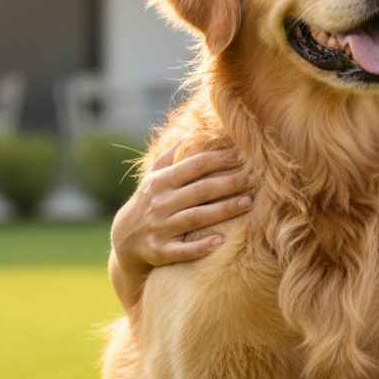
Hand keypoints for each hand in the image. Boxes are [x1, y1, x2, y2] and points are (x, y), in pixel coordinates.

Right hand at [111, 140, 251, 275]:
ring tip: (248, 204)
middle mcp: (160, 203)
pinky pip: (183, 250)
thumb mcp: (156, 174)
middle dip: (228, 184)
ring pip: (195, 218)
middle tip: (254, 180)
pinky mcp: (160, 251)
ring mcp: (160, 228)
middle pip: (200, 191)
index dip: (220, 159)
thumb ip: (175, 153)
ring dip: (223, 211)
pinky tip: (221, 241)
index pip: (195, 166)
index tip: (244, 155)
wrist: (125, 237)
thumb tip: (199, 127)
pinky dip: (201, 247)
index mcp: (161, 181)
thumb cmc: (151, 199)